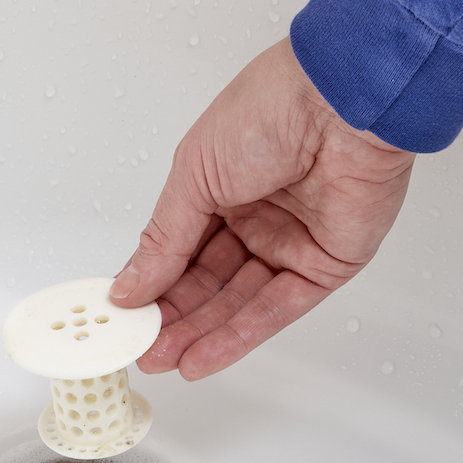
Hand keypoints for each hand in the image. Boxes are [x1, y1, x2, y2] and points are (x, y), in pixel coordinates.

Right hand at [110, 37, 415, 379]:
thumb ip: (163, 240)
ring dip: (200, 334)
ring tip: (161, 361)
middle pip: (208, 283)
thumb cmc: (269, 111)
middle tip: (139, 350)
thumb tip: (126, 287)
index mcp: (220, 189)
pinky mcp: (326, 264)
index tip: (123, 318)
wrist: (340, 101)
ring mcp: (292, 243)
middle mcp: (256, 218)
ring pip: (239, 302)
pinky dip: (240, 335)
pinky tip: (202, 357)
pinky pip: (279, 308)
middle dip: (172, 319)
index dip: (153, 285)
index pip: (180, 251)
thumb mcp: (192, 176)